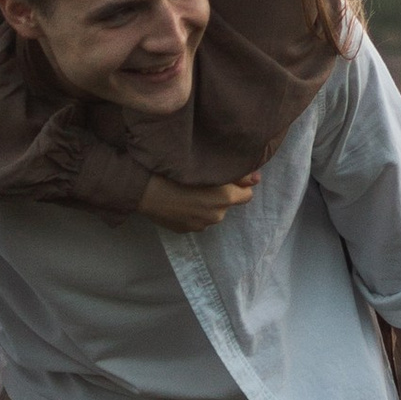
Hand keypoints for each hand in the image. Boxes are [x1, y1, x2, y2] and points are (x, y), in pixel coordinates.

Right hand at [138, 171, 260, 233]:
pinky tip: (181, 201)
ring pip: (212, 212)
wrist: (145, 190)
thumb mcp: (207, 168)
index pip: (247, 195)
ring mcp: (201, 225)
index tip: (229, 178)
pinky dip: (194, 211)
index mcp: (225, 198)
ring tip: (190, 190)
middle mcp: (217, 215)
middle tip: (204, 181)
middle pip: (228, 203)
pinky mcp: (187, 231)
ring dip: (207, 204)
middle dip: (222, 194)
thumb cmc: (176, 172)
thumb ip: (236, 175)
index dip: (240, 185)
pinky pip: (198, 219)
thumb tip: (256, 179)